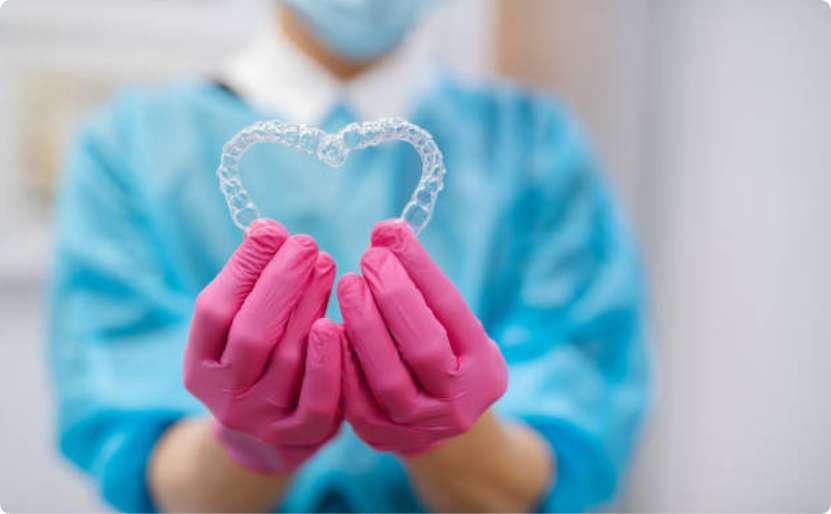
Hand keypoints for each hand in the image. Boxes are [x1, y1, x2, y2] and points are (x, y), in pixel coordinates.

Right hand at [184, 219, 341, 472]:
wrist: (267, 440)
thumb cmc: (256, 364)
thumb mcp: (236, 333)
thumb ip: (248, 288)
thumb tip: (268, 230)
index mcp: (199, 367)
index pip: (214, 311)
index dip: (243, 268)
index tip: (270, 230)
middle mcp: (226, 397)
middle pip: (252, 333)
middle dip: (281, 281)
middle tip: (306, 243)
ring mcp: (263, 420)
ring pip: (288, 358)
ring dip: (310, 305)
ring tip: (326, 264)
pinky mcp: (302, 436)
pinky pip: (319, 398)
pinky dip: (329, 359)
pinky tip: (338, 321)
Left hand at [336, 220, 507, 454]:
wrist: (436, 424)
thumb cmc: (441, 355)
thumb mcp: (449, 325)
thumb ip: (422, 284)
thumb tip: (386, 231)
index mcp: (484, 367)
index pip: (452, 311)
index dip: (420, 269)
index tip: (392, 233)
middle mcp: (458, 401)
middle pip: (424, 348)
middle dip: (394, 297)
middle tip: (369, 258)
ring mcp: (420, 426)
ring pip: (388, 378)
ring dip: (364, 326)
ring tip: (349, 284)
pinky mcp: (382, 437)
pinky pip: (356, 401)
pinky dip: (343, 362)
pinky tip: (329, 327)